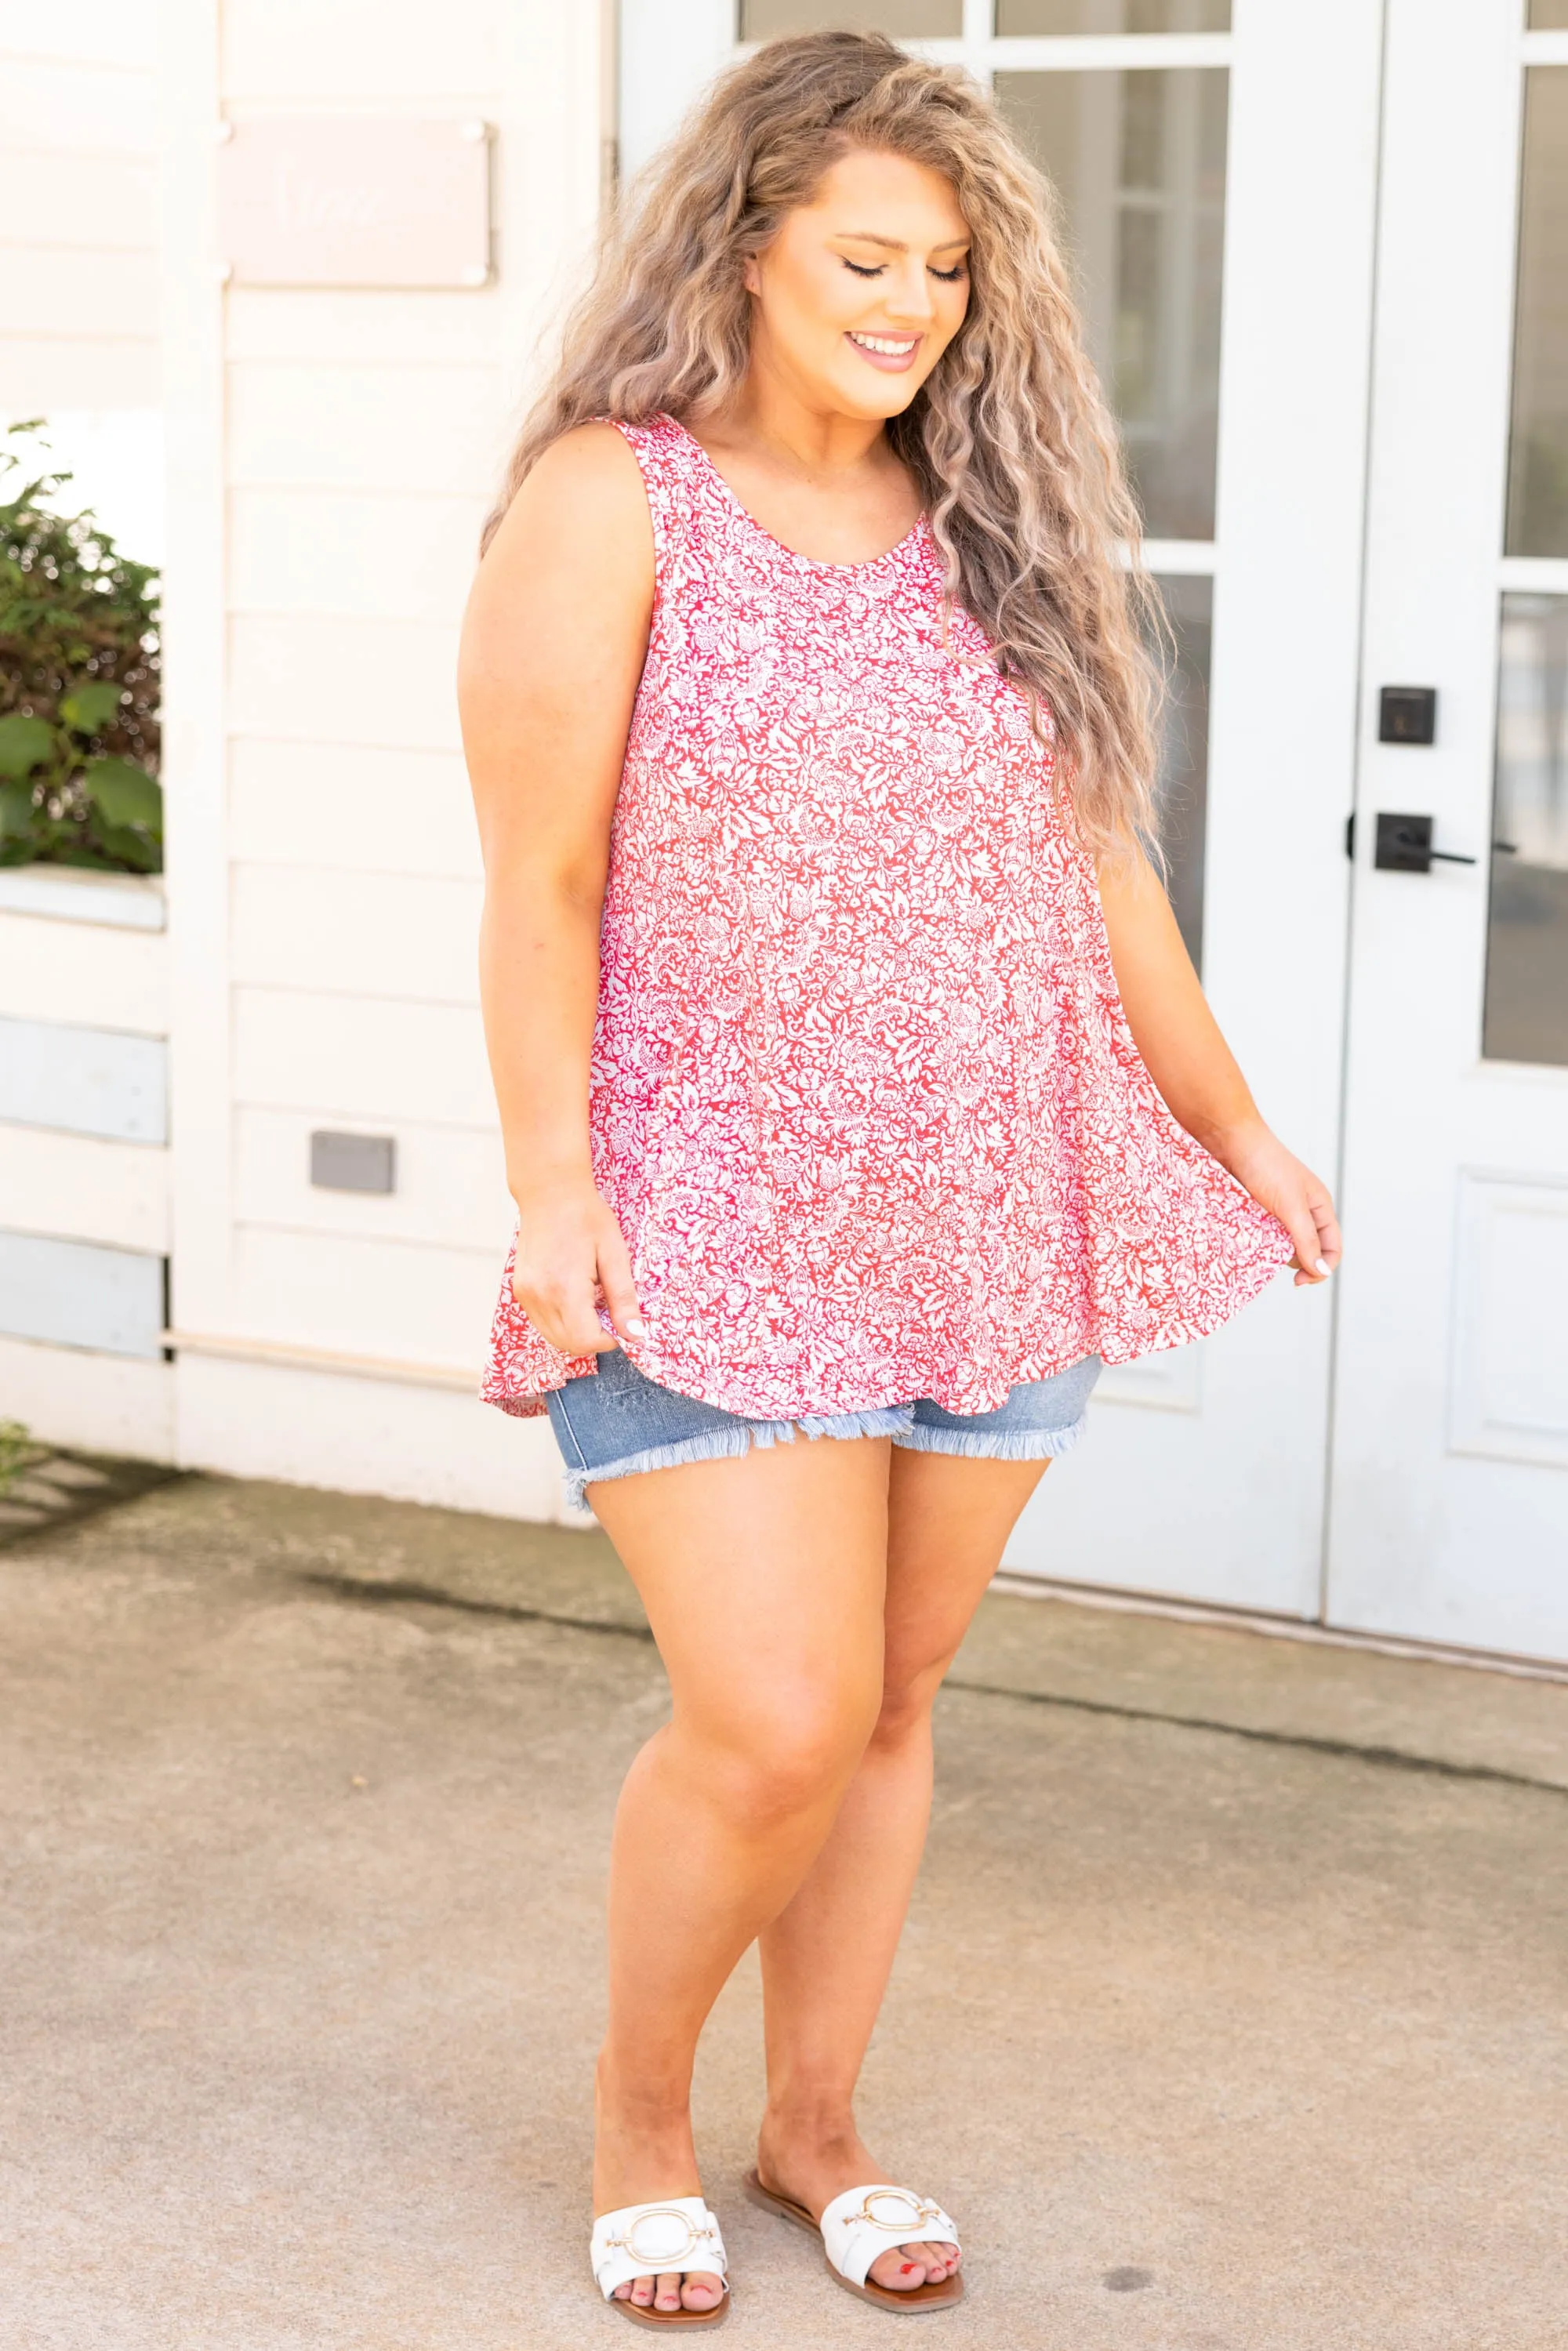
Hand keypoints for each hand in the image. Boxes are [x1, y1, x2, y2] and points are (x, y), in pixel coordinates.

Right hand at [510, 1174, 643, 1352]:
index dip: (609, 1339)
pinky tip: (573, 1297)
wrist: (550, 1192)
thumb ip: (624, 1299)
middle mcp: (540, 1297)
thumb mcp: (615, 1255)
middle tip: (607, 1310)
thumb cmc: (586, 1217)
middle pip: (569, 1345)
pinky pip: (542, 1322)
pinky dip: (561, 1321)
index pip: (587, 1341)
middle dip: (594, 1337)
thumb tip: (636, 1335)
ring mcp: (526, 1295)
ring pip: (554, 1338)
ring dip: (576, 1332)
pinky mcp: (520, 1290)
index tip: (620, 1322)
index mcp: (565, 1289)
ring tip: (590, 1300)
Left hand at [1214, 1121, 1341, 1288]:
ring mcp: (1278, 1211)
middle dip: (1294, 1259)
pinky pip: (1261, 1237)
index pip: (1331, 1248)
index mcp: (1320, 1207)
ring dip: (1273, 1251)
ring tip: (1258, 1242)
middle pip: (1307, 1250)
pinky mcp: (1256, 1211)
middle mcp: (1302, 1211)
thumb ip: (1306, 1239)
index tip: (1299, 1281)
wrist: (1230, 1141)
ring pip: (1282, 1245)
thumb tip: (1320, 1271)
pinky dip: (1256, 1242)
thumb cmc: (1265, 1165)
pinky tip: (1247, 1239)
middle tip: (1273, 1255)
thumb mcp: (1291, 1206)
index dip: (1321, 1268)